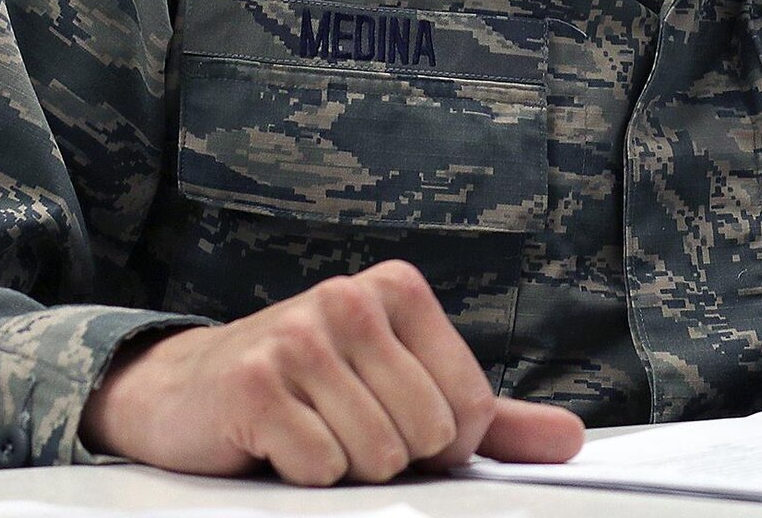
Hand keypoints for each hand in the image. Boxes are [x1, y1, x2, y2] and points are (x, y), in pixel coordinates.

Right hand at [79, 259, 584, 484]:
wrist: (191, 390)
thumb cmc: (315, 390)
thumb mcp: (407, 391)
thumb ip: (490, 417)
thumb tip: (570, 442)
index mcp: (400, 289)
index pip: (470, 406)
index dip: (443, 445)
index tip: (401, 427)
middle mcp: (351, 298)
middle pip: (425, 434)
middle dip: (392, 456)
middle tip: (345, 429)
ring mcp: (300, 336)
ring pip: (376, 455)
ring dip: (346, 467)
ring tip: (313, 433)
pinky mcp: (256, 383)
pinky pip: (320, 465)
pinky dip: (303, 473)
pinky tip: (278, 443)